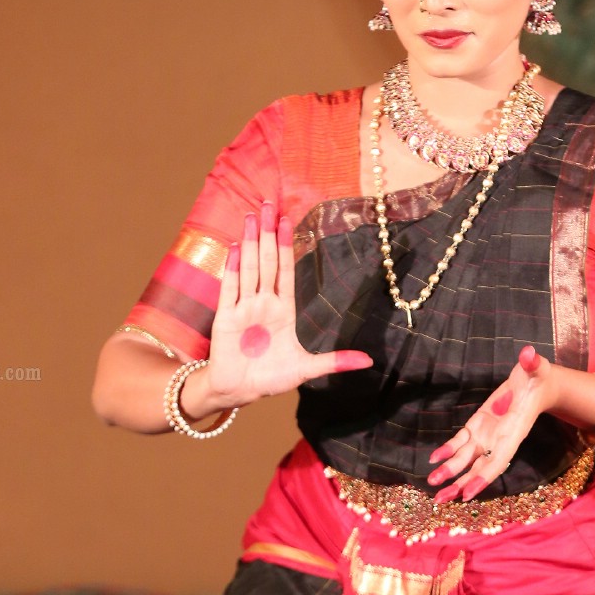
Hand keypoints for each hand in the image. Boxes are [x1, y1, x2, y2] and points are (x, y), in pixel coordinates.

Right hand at [196, 202, 372, 412]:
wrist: (238, 391)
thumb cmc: (269, 378)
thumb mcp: (306, 369)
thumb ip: (334, 362)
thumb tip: (368, 361)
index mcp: (282, 311)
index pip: (285, 271)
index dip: (287, 245)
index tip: (288, 221)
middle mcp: (262, 303)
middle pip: (267, 261)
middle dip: (268, 233)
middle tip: (268, 203)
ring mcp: (243, 308)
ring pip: (249, 268)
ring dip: (251, 242)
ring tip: (253, 216)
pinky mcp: (226, 319)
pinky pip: (230, 289)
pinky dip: (232, 268)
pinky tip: (236, 247)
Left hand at [427, 345, 558, 502]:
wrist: (537, 383)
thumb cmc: (538, 377)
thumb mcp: (537, 368)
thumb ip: (533, 363)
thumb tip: (529, 354)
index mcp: (513, 432)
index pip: (497, 461)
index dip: (482, 478)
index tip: (468, 494)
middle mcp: (499, 439)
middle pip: (478, 468)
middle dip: (460, 484)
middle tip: (441, 499)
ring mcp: (487, 434)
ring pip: (466, 459)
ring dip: (450, 473)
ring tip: (432, 486)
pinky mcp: (478, 426)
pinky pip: (460, 443)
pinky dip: (447, 451)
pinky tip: (433, 459)